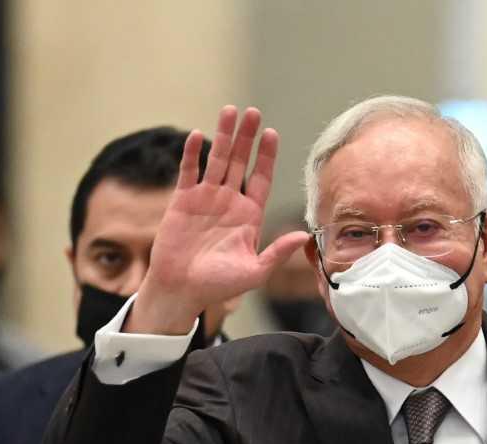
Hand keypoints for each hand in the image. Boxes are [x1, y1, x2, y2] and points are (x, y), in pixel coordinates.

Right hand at [129, 105, 310, 333]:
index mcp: (249, 215)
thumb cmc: (219, 285)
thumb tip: (304, 235)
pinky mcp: (183, 200)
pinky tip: (199, 135)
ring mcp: (206, 198)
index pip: (261, 178)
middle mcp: (229, 201)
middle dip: (247, 137)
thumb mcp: (255, 272)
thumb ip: (278, 252)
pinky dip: (192, 153)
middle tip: (253, 112)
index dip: (266, 156)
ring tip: (230, 111)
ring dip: (223, 136)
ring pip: (216, 160)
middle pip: (240, 161)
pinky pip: (188, 171)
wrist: (182, 290)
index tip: (271, 134)